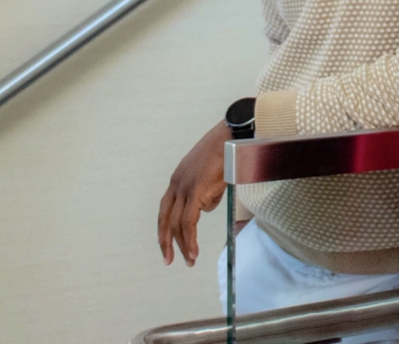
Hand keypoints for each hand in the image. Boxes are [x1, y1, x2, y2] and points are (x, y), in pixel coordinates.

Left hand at [158, 120, 228, 266]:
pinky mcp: (195, 192)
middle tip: (169, 260)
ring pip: (177, 224)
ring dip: (183, 245)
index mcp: (178, 179)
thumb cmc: (227, 152)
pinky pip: (189, 222)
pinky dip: (190, 239)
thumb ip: (206, 192)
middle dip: (166, 242)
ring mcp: (185, 188)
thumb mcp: (212, 175)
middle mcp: (177, 184)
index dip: (165, 228)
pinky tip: (194, 251)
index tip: (167, 245)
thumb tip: (206, 207)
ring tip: (190, 260)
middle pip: (165, 219)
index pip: (166, 209)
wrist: (233, 138)